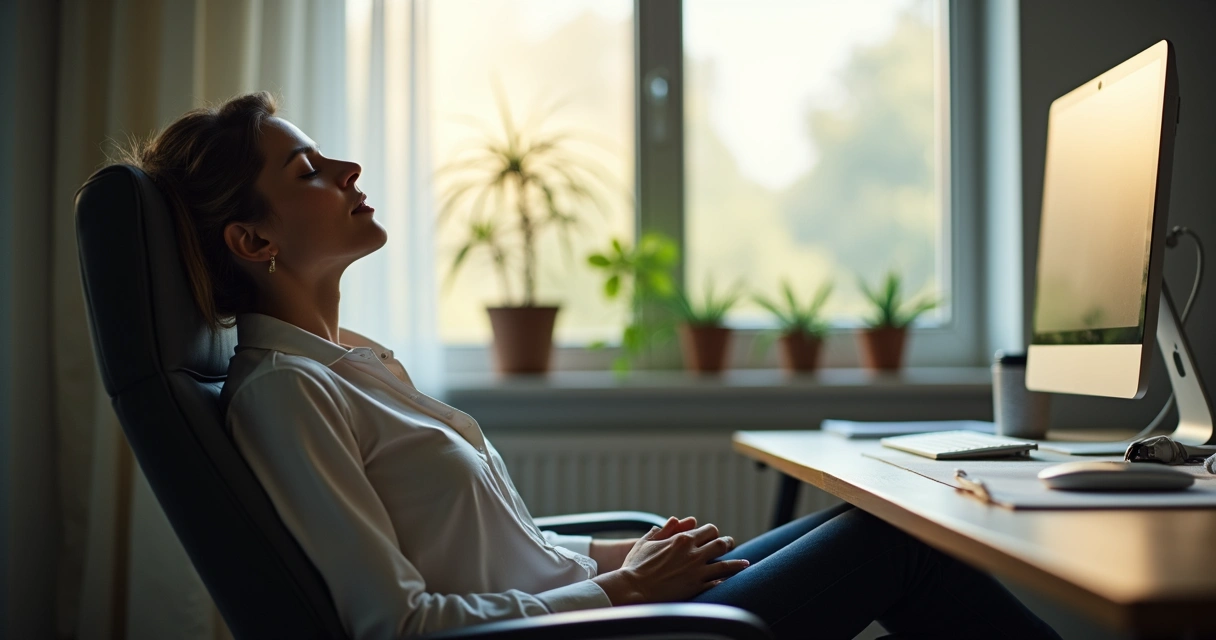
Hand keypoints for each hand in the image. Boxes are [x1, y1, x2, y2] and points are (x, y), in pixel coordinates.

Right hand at [592, 516, 748, 604]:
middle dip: (726, 543)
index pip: (708, 530)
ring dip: (736, 563)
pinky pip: (717, 583)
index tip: (713, 536)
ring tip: (745, 563)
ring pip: (725, 564)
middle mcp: (693, 553)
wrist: (633, 589)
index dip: (712, 532)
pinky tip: (730, 581)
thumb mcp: (646, 542)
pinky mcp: (696, 587)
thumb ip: (662, 530)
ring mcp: (696, 571)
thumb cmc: (636, 565)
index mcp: (682, 539)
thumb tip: (673, 520)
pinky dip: (725, 581)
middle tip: (729, 544)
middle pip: (720, 544)